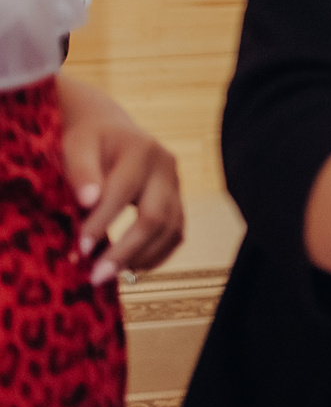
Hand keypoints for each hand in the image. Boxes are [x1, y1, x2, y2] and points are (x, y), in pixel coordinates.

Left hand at [56, 76, 183, 285]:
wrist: (111, 129)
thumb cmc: (89, 139)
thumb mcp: (77, 147)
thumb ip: (82, 171)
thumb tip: (88, 201)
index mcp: (142, 150)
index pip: (122, 193)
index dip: (101, 223)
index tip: (79, 251)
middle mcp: (166, 168)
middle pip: (155, 216)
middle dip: (126, 251)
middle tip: (97, 277)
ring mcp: (176, 185)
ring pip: (171, 229)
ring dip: (142, 257)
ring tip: (109, 275)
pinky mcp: (177, 200)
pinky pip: (176, 233)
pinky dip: (157, 255)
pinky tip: (130, 266)